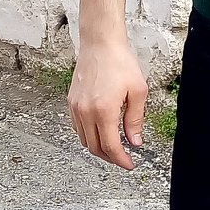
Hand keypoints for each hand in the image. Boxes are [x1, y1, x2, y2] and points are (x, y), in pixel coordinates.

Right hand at [68, 37, 148, 171]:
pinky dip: (89, 136)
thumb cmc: (120, 62)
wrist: (100, 44)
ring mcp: (76, 107)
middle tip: (124, 158)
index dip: (121, 160)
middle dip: (110, 157)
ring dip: (99, 148)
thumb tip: (135, 142)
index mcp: (103, 110)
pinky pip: (78, 128)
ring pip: (85, 140)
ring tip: (114, 147)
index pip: (111, 147)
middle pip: (95, 148)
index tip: (130, 165)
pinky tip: (101, 132)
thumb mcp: (137, 91)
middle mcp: (85, 112)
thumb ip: (135, 120)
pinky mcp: (71, 102)